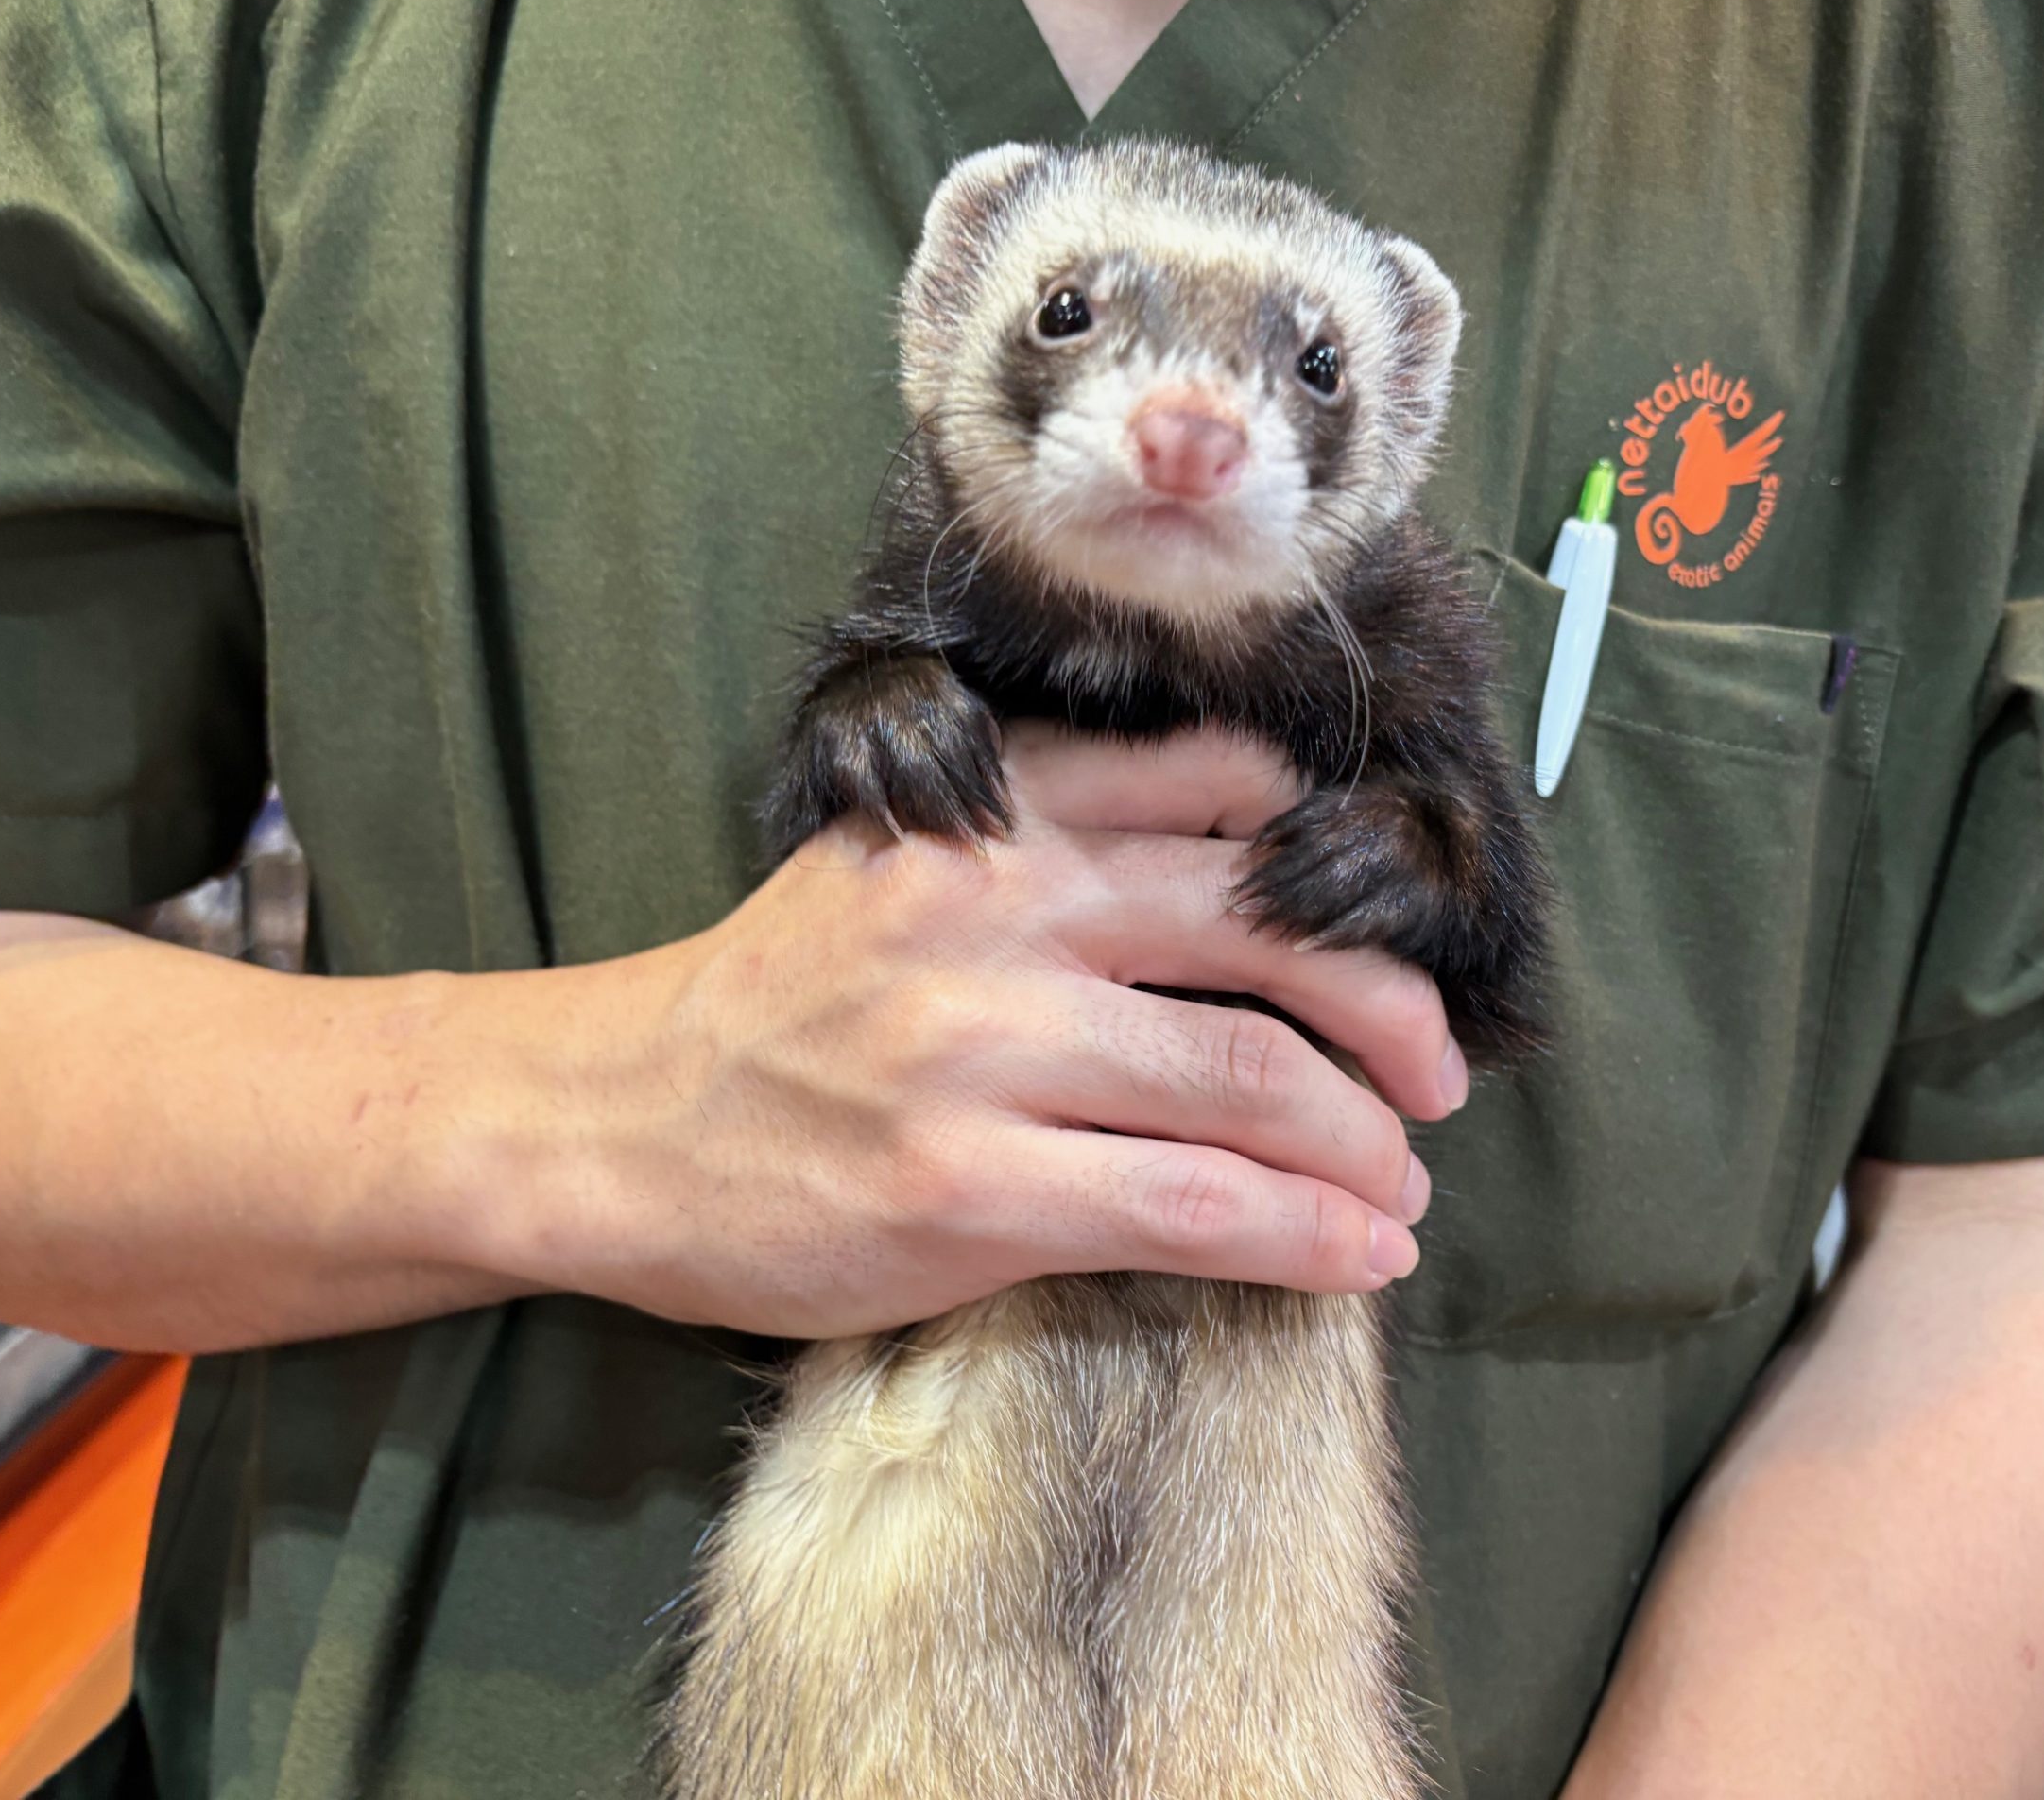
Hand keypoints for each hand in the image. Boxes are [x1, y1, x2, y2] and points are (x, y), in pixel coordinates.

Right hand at [466, 726, 1468, 1338]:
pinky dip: (1303, 1234)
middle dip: (1386, 1012)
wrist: (609, 1125)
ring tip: (1403, 1192)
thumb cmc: (773, 1004)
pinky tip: (1353, 1257)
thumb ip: (1044, 846)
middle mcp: (998, 909)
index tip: (1377, 936)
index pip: (1218, 787)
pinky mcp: (967, 1190)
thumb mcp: (897, 864)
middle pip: (1267, 933)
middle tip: (1434, 1080)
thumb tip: (1241, 891)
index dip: (1330, 864)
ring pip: (1249, 1081)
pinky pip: (1192, 1207)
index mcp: (991, 815)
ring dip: (1363, 1145)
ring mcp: (982, 1051)